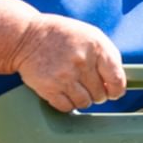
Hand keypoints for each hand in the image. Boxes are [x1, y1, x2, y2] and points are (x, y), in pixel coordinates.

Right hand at [9, 14, 126, 111]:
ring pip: (85, 103)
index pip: (117, 79)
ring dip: (82, 99)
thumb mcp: (90, 36)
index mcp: (97, 47)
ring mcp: (65, 76)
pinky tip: (63, 92)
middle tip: (87, 85)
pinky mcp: (49, 88)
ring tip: (74, 87)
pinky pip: (67, 107)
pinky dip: (67, 104)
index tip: (113, 92)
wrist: (25, 36)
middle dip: (96, 93)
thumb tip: (116, 84)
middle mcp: (82, 61)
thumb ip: (106, 57)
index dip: (116, 90)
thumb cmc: (61, 35)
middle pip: (100, 94)